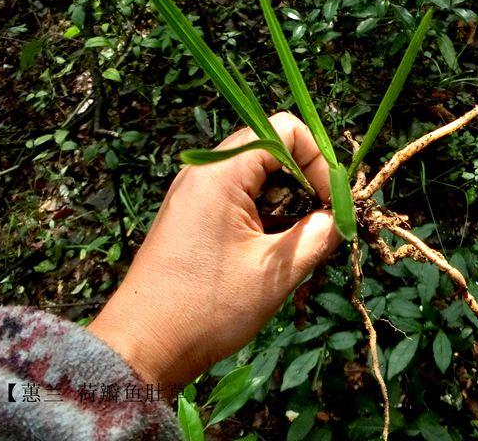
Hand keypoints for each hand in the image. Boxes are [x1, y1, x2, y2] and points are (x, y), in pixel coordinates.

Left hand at [87, 112, 340, 388]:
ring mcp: (193, 193)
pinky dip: (262, 215)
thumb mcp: (274, 272)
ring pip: (255, 177)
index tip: (329, 203)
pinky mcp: (190, 216)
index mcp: (220, 173)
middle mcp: (203, 172)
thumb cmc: (207, 308)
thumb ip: (315, 236)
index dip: (316, 160)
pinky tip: (271, 253)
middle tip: (320, 225)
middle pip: (270, 151)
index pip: (283, 130)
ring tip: (297, 246)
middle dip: (303, 183)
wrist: (141, 347)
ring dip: (285, 204)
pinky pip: (237, 198)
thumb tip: (336, 219)